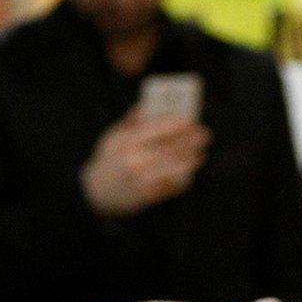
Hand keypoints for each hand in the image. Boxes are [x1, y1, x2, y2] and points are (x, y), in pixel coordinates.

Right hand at [81, 113, 210, 218]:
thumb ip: (130, 122)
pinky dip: (182, 177)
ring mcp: (142, 179)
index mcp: (126, 142)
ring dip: (190, 160)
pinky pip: (171, 185)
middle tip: (205, 134)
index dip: (176, 124)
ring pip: (173, 167)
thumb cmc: (107, 161)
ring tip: (200, 154)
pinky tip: (190, 170)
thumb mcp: (112, 137)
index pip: (156, 129)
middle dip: (189, 141)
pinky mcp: (148, 196)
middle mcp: (135, 160)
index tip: (190, 119)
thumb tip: (147, 105)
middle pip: (169, 147)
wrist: (95, 193)